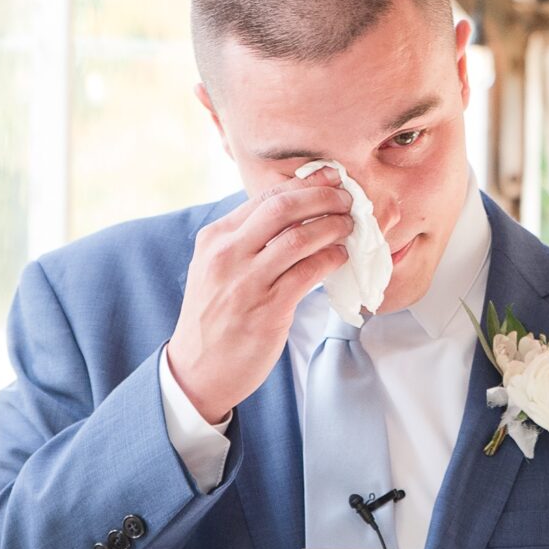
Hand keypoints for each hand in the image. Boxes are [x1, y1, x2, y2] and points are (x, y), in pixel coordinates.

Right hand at [165, 179, 351, 422]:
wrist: (198, 369)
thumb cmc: (215, 316)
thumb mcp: (217, 268)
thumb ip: (247, 240)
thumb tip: (296, 212)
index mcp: (215, 239)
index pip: (265, 198)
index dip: (305, 186)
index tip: (330, 180)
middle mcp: (228, 255)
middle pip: (283, 208)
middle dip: (322, 197)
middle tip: (347, 199)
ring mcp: (247, 282)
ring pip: (300, 238)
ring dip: (333, 227)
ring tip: (350, 226)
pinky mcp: (268, 310)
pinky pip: (308, 273)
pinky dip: (330, 259)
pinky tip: (340, 256)